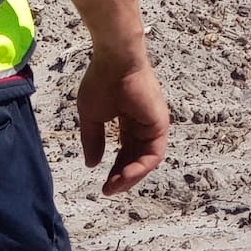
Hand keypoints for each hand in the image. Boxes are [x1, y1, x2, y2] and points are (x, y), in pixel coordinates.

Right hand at [76, 53, 168, 194]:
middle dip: (123, 177)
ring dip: (131, 177)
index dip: (115, 168)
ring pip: (146, 160)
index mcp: (129, 119)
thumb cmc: (101, 80)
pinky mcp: (159, 124)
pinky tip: (123, 176)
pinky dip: (139, 168)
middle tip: (108, 190)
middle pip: (136, 158)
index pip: (126, 150)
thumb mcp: (91, 116)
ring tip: (113, 187)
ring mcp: (153, 124)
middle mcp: (144, 123)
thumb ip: (93, 140)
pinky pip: (153, 154)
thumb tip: (92, 164)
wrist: (114, 61)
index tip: (103, 183)